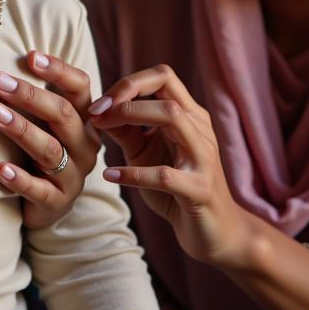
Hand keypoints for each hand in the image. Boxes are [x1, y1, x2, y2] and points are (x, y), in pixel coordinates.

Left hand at [0, 50, 100, 228]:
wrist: (47, 208)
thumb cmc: (40, 153)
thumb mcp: (45, 124)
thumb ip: (35, 97)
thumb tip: (4, 61)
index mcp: (84, 119)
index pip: (79, 87)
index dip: (58, 70)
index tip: (30, 56)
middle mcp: (85, 144)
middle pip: (63, 114)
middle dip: (29, 95)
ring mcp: (74, 175)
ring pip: (50, 149)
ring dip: (21, 129)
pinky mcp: (57, 203)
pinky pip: (39, 190)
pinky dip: (19, 179)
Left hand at [88, 64, 251, 268]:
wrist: (214, 233)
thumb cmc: (176, 190)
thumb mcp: (146, 154)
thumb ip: (126, 131)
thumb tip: (96, 111)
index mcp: (189, 116)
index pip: (163, 76)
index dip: (129, 83)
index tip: (99, 102)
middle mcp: (200, 130)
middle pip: (166, 90)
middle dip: (126, 94)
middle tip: (94, 111)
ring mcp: (202, 158)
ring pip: (172, 118)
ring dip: (131, 116)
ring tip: (100, 128)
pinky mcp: (200, 190)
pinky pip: (165, 175)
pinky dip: (134, 173)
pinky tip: (109, 175)